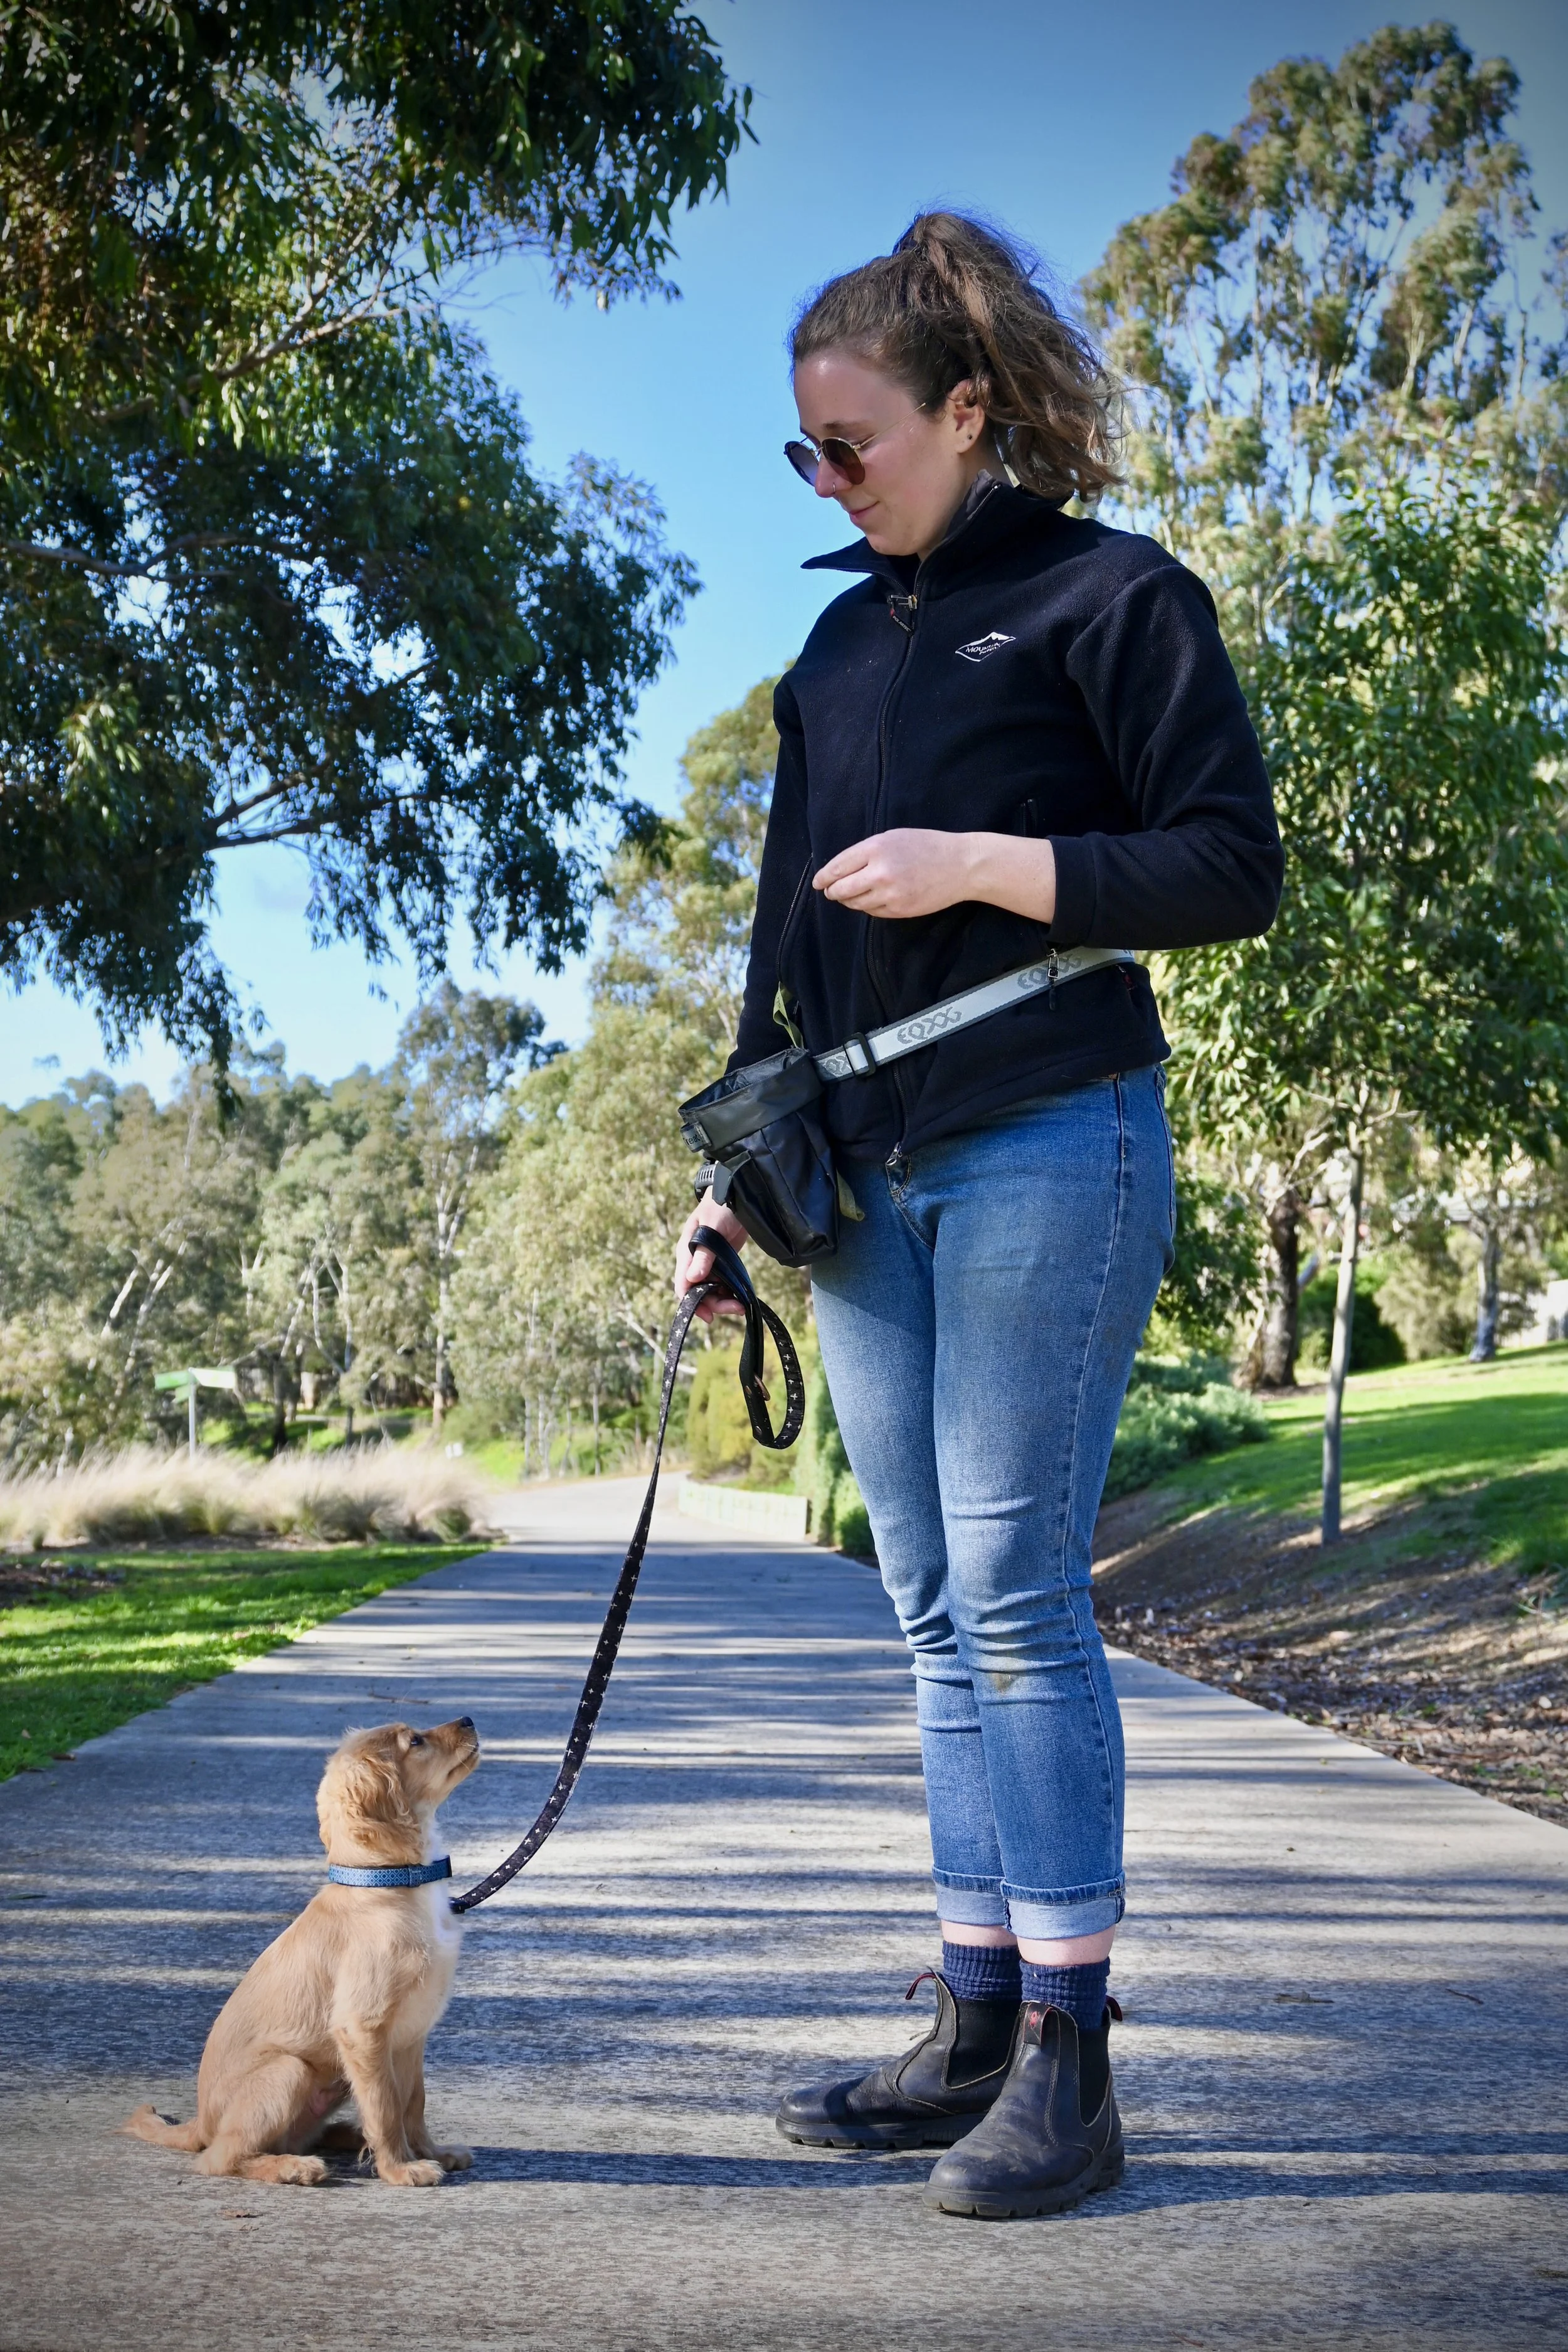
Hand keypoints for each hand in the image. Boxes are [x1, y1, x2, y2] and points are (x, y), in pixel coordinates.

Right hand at [675, 1192, 748, 1320]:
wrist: (739, 1192)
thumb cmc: (722, 1205)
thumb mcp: (713, 1227)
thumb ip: (704, 1253)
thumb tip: (693, 1278)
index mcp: (686, 1251)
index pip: (683, 1284)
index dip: (692, 1303)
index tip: (708, 1316)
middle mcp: (694, 1260)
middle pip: (697, 1291)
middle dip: (714, 1304)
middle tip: (736, 1309)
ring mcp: (708, 1262)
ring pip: (710, 1290)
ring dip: (723, 1300)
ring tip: (742, 1305)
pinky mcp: (721, 1262)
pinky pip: (721, 1284)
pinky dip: (729, 1292)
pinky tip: (740, 1296)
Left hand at [813, 828, 1055, 923]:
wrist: (961, 865)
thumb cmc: (927, 846)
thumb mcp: (894, 837)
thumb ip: (866, 851)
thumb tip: (840, 870)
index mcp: (876, 848)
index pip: (838, 867)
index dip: (824, 877)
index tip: (819, 882)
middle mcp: (880, 872)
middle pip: (841, 890)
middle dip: (833, 892)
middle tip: (831, 892)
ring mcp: (890, 894)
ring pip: (855, 904)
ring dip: (849, 900)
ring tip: (852, 894)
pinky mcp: (900, 910)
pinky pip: (873, 912)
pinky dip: (868, 907)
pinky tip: (874, 899)